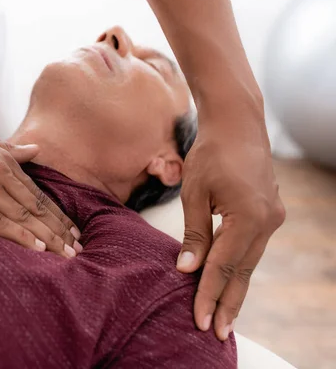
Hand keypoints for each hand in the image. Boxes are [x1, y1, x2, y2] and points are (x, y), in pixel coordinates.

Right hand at [0, 114, 81, 257]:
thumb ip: (9, 150)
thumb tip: (36, 150)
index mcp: (1, 160)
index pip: (37, 194)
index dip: (58, 214)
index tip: (74, 232)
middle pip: (35, 206)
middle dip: (59, 229)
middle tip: (78, 249)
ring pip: (20, 215)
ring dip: (46, 236)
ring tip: (65, 254)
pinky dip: (18, 234)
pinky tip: (35, 247)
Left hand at [177, 108, 285, 340]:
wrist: (238, 125)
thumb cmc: (211, 153)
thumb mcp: (194, 193)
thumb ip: (193, 233)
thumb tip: (186, 269)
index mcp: (248, 217)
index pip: (222, 266)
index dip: (209, 294)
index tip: (199, 321)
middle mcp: (267, 222)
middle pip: (242, 271)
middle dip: (227, 302)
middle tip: (217, 333)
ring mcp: (272, 218)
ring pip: (249, 262)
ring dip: (234, 288)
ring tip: (223, 316)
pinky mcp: (269, 214)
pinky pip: (251, 248)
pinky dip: (239, 267)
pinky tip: (230, 282)